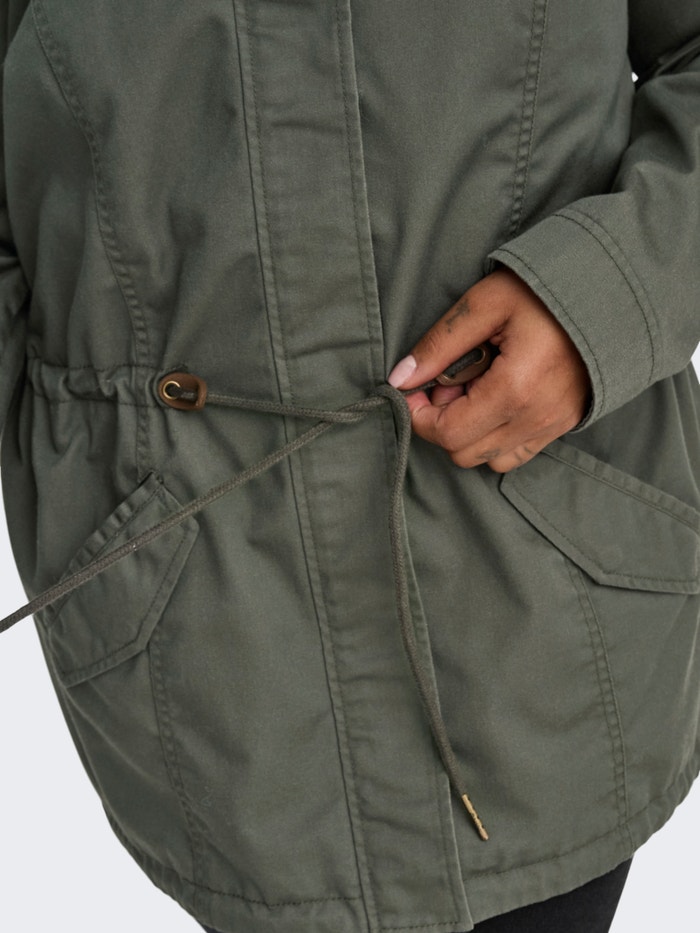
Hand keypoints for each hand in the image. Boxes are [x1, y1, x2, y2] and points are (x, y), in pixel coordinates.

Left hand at [387, 268, 590, 471]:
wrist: (608, 292)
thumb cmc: (544, 291)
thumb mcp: (485, 303)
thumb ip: (439, 345)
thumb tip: (400, 379)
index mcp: (515, 388)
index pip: (448, 433)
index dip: (419, 416)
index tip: (414, 389)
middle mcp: (536, 417)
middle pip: (463, 452)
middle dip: (442, 423)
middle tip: (448, 382)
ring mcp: (553, 426)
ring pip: (488, 459)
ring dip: (468, 432)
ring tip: (474, 389)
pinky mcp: (562, 426)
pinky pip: (515, 455)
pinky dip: (494, 437)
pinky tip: (495, 401)